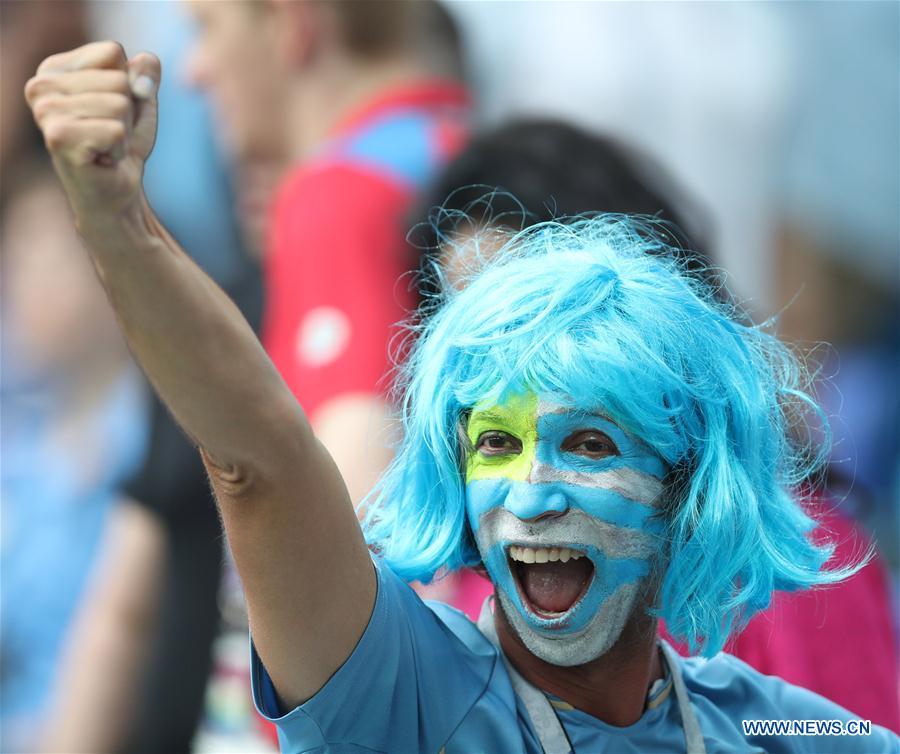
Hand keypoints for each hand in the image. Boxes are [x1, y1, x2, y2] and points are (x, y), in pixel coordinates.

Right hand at [24, 42, 159, 226]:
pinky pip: (116, 131)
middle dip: (128, 112)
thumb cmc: (123, 144)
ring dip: (124, 132)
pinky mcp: (59, 138)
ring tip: (107, 146)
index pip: (112, 52)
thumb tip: (145, 66)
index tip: (113, 111)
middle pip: (118, 80)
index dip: (128, 85)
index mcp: (54, 69)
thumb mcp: (140, 100)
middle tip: (111, 134)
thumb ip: (145, 71)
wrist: (117, 192)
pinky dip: (120, 149)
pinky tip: (104, 159)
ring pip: (119, 105)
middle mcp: (41, 86)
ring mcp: (46, 112)